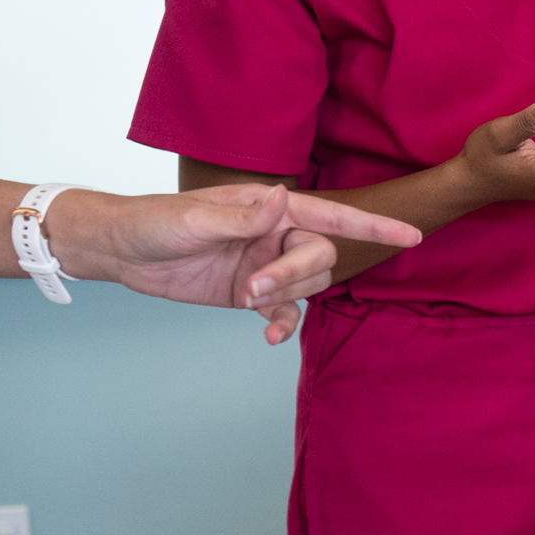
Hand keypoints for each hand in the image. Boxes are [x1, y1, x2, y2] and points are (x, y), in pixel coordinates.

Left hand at [50, 184, 421, 343]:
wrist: (121, 251)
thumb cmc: (153, 223)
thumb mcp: (195, 219)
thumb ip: (245, 217)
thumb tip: (285, 199)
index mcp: (270, 207)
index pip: (332, 215)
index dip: (373, 226)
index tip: (412, 235)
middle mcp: (275, 234)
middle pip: (320, 256)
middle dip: (294, 275)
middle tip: (253, 288)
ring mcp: (267, 264)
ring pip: (306, 286)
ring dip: (282, 297)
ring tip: (245, 299)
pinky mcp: (252, 292)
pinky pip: (286, 312)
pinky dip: (282, 324)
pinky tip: (267, 335)